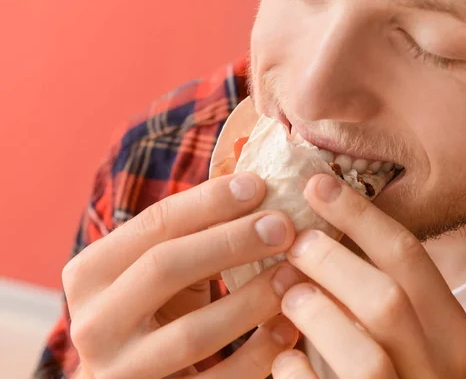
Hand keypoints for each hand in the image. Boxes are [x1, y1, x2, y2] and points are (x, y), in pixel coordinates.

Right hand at [63, 173, 305, 378]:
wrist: (131, 377)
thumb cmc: (153, 309)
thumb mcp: (158, 269)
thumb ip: (191, 234)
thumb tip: (255, 185)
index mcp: (90, 274)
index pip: (153, 224)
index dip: (209, 202)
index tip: (259, 185)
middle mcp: (94, 323)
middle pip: (165, 268)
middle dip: (231, 242)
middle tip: (283, 226)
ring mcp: (121, 372)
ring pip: (194, 332)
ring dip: (253, 299)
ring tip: (295, 275)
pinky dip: (259, 354)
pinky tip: (290, 328)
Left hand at [271, 175, 465, 378]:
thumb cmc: (392, 371)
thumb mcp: (402, 330)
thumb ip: (374, 288)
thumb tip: (320, 223)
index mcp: (451, 330)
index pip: (409, 257)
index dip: (359, 216)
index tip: (316, 185)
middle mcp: (441, 369)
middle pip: (387, 299)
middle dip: (331, 262)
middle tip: (294, 243)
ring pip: (364, 352)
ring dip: (316, 314)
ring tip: (288, 295)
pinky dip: (297, 371)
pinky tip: (284, 357)